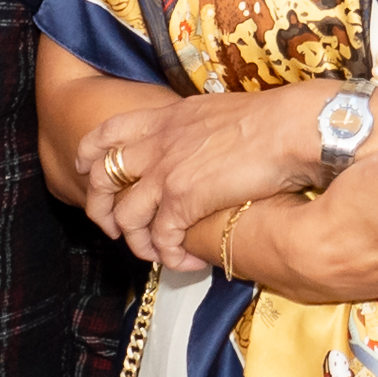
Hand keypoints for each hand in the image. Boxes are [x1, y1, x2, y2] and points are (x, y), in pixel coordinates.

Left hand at [76, 86, 331, 265]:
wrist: (290, 127)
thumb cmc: (269, 119)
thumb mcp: (217, 113)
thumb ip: (196, 128)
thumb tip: (200, 141)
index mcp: (165, 118)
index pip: (108, 131)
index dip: (89, 153)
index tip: (86, 169)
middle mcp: (156, 144)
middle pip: (101, 178)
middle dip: (101, 209)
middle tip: (116, 228)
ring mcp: (165, 172)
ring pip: (126, 217)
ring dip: (138, 243)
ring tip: (159, 254)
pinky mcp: (183, 201)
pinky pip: (161, 240)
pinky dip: (170, 257)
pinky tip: (188, 263)